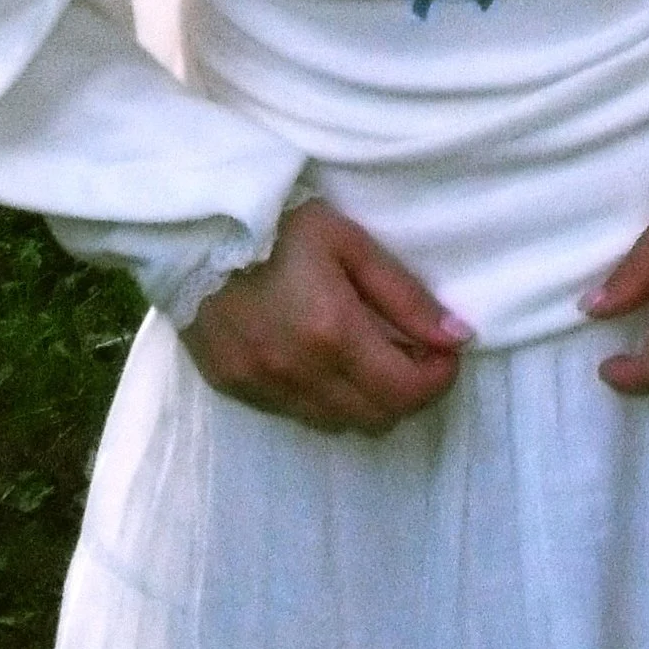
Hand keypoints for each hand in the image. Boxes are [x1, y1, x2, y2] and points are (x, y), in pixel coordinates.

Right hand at [182, 196, 473, 433]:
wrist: (192, 229)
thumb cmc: (278, 223)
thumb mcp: (349, 242)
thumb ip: (405, 295)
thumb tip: (457, 337)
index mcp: (333, 334)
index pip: (407, 391)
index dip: (439, 377)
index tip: (444, 351)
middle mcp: (298, 374)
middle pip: (377, 418)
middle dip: (406, 391)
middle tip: (410, 352)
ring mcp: (262, 388)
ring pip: (338, 424)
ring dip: (365, 400)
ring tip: (366, 356)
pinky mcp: (234, 389)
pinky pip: (296, 415)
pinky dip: (322, 399)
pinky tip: (319, 360)